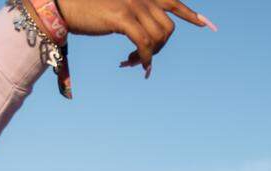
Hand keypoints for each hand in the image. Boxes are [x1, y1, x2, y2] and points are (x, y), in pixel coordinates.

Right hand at [54, 0, 212, 76]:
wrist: (63, 6)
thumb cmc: (88, 10)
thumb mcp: (117, 9)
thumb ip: (135, 16)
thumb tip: (150, 41)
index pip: (173, 2)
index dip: (191, 14)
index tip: (207, 25)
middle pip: (167, 28)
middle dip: (160, 48)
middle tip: (143, 58)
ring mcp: (132, 4)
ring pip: (158, 38)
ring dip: (149, 55)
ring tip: (133, 62)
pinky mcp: (122, 17)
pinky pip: (144, 43)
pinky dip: (142, 58)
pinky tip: (132, 64)